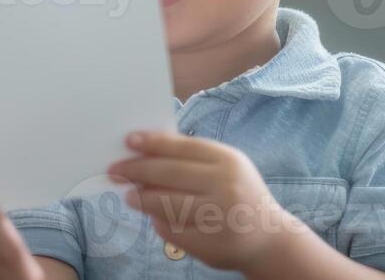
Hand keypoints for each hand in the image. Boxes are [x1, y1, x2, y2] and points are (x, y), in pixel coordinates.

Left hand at [108, 130, 305, 272]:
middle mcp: (225, 186)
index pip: (182, 146)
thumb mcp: (226, 168)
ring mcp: (218, 217)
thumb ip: (192, 158)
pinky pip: (173, 231)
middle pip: (170, 173)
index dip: (153, 143)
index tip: (129, 140)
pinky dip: (159, 223)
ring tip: (129, 196)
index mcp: (228, 161)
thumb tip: (144, 151)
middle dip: (137, 170)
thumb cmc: (238, 194)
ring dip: (142, 198)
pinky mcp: (210, 244)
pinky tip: (153, 218)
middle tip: (115, 170)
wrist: (269, 239)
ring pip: (167, 203)